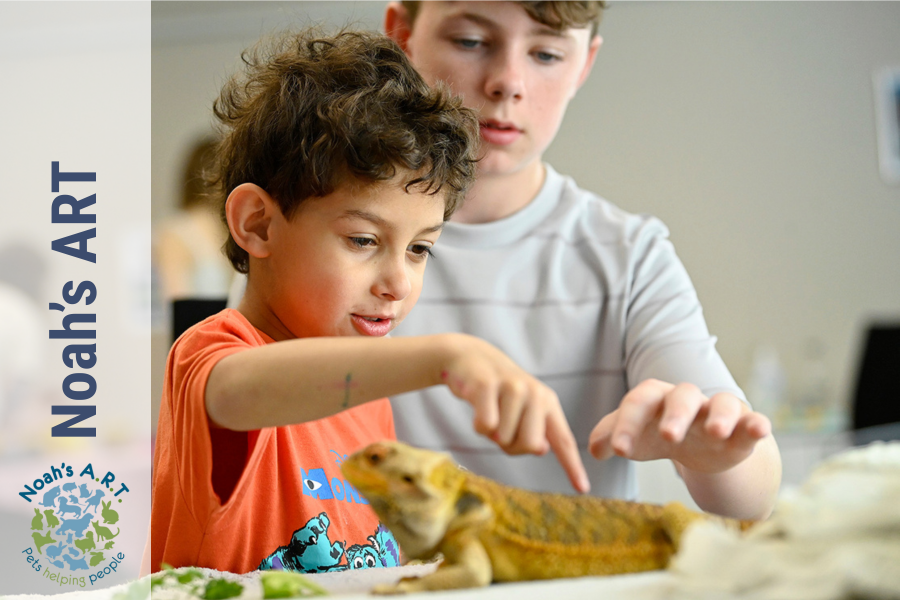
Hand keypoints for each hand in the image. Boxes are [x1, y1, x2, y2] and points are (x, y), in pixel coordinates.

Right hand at [440, 334, 589, 492]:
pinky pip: (485, 426)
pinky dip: (478, 425)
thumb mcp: (521, 413)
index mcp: (547, 404)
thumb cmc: (498, 395)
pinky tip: (477, 406)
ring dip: (491, 433)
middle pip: (530, 445)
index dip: (572, 466)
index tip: (583, 488)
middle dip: (511, 445)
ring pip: (503, 437)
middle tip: (502, 426)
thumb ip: (533, 434)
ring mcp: (512, 387)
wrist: (471, 359)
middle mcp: (534, 394)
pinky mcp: (487, 385)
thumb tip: (541, 447)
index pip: (563, 440)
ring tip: (489, 410)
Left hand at [588, 379, 770, 474]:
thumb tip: (592, 449)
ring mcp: (717, 411)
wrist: (699, 444)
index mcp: (655, 399)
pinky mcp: (743, 427)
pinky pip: (752, 420)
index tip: (618, 450)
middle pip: (681, 397)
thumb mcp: (635, 437)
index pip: (639, 402)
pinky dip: (756, 423)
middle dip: (674, 415)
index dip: (627, 423)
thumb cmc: (657, 435)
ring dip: (719, 416)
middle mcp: (687, 400)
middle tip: (668, 435)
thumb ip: (611, 437)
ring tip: (715, 431)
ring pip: (722, 403)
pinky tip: (760, 429)